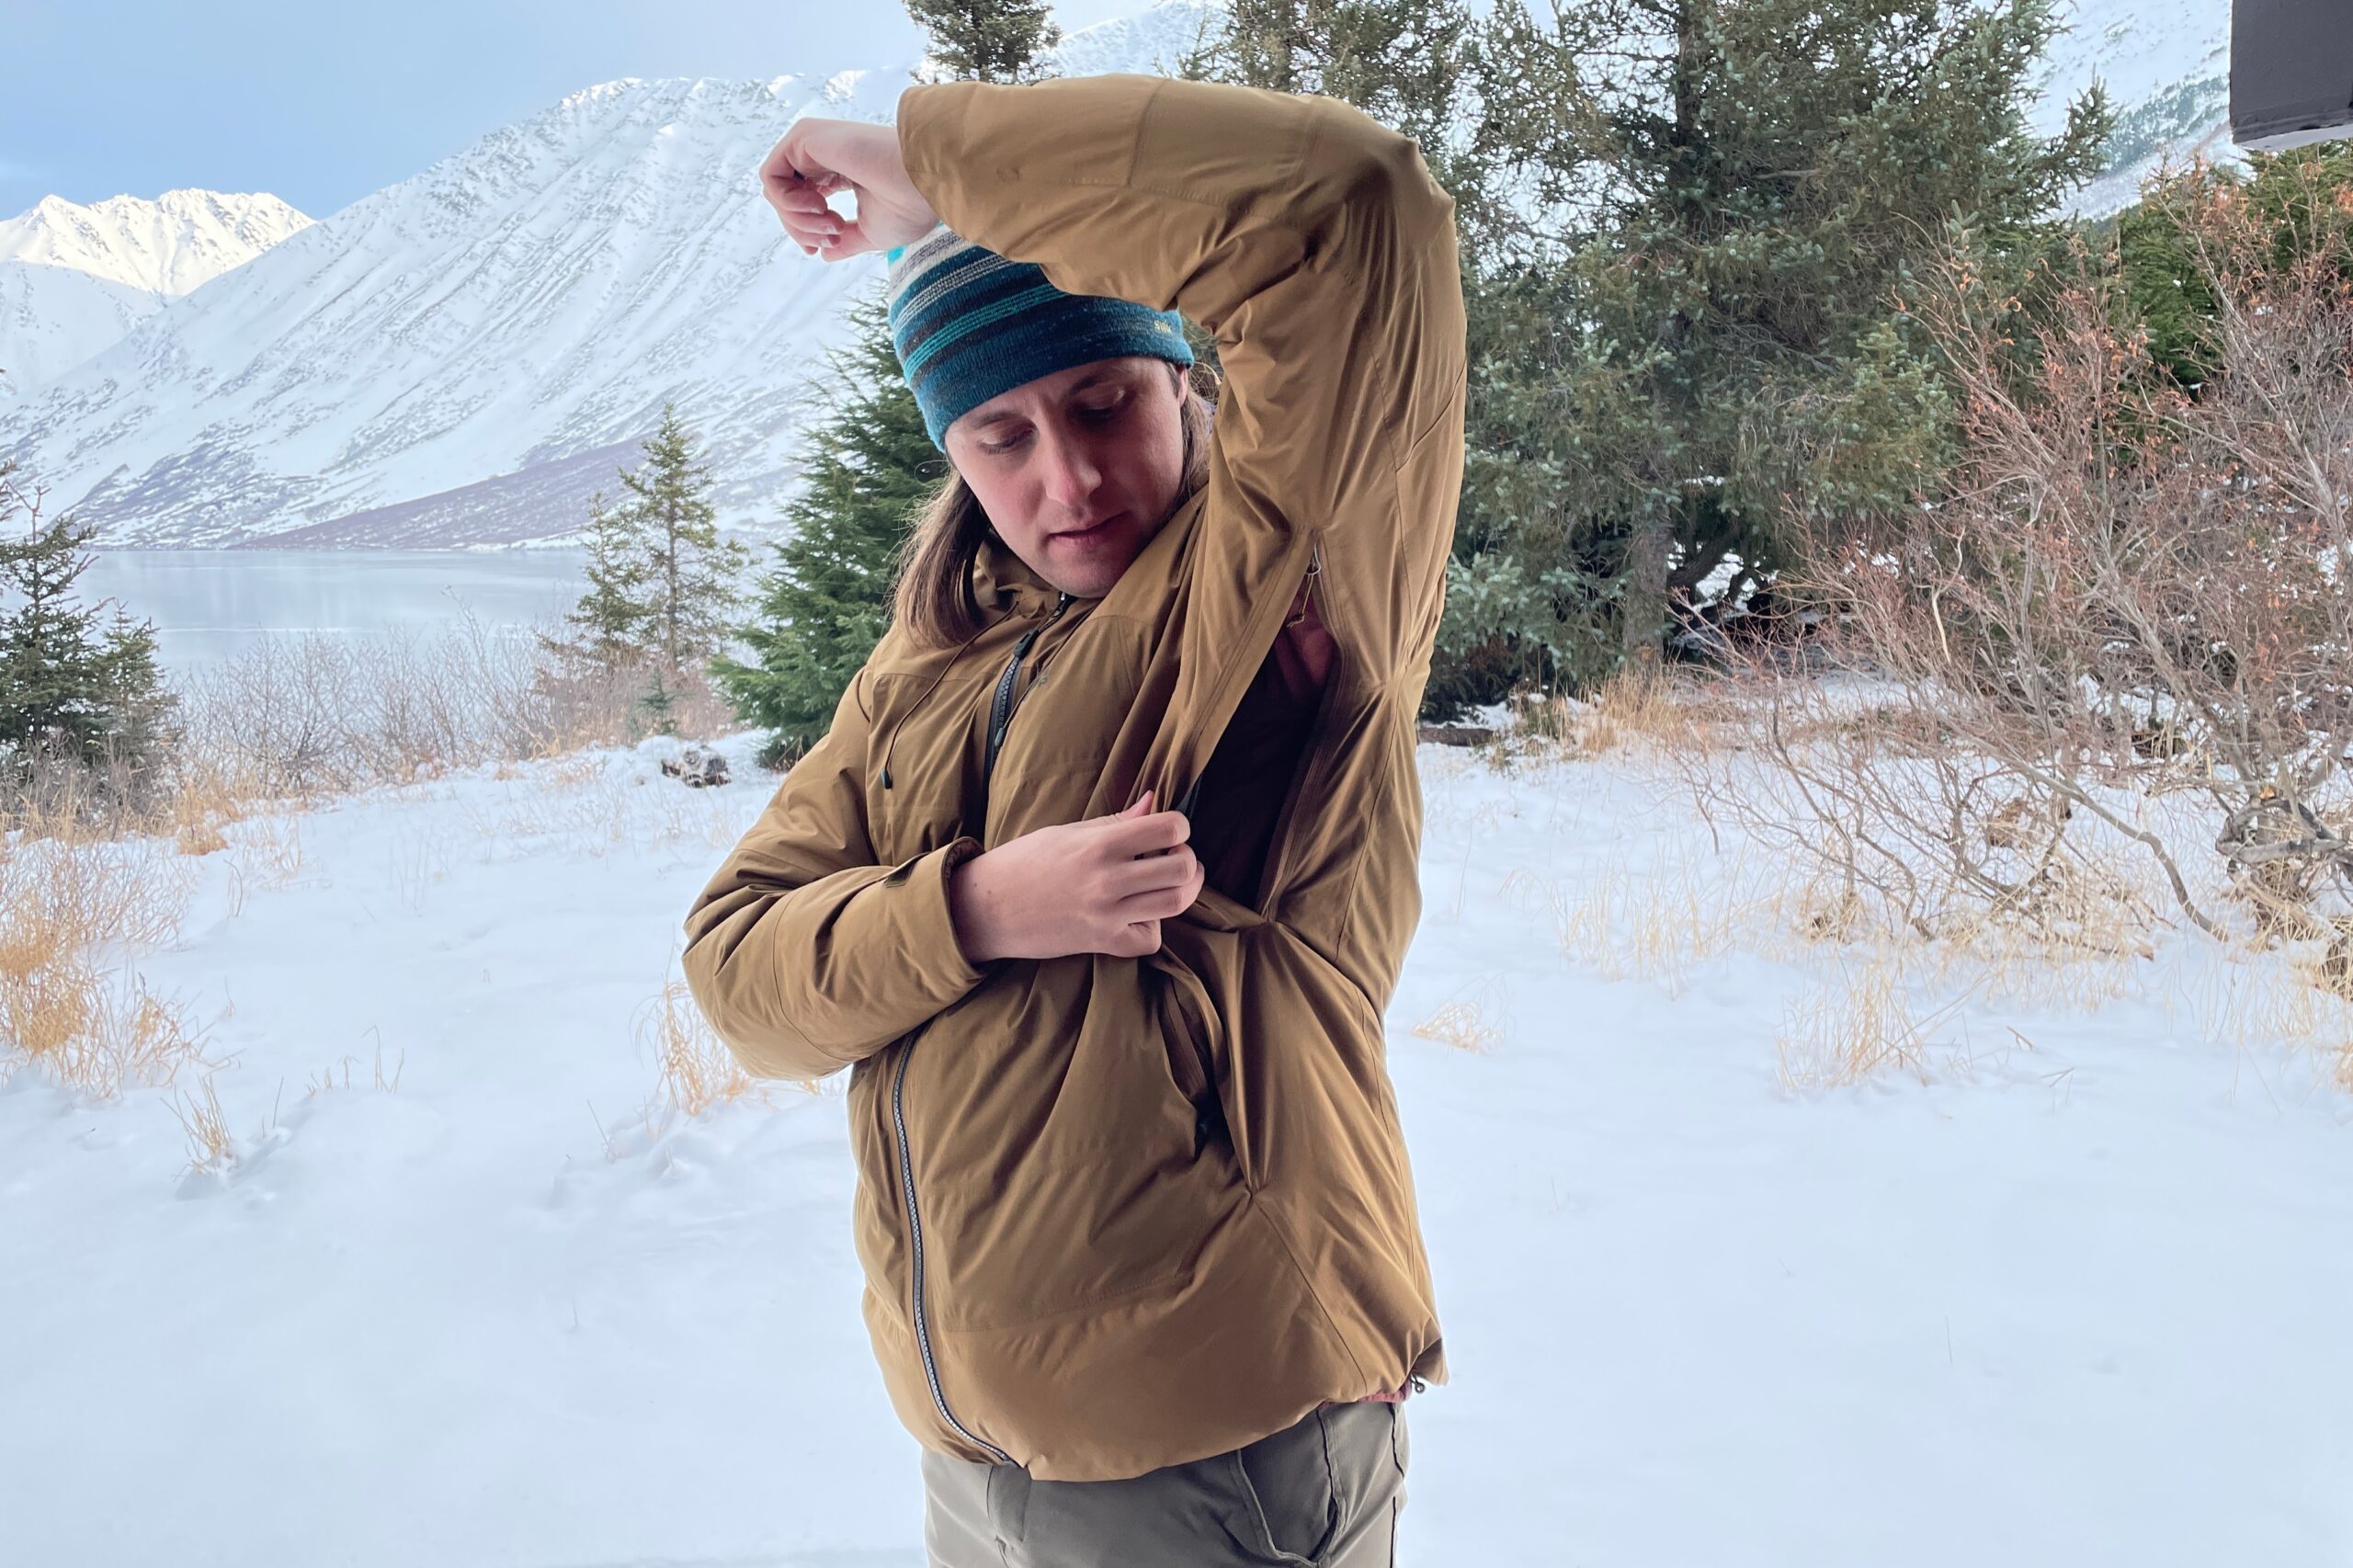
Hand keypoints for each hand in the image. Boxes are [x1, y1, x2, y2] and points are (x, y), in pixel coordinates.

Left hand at [757, 116, 939, 260]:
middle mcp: (823, 156)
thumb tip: (823, 254)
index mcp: (841, 173)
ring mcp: (812, 144)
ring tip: (830, 223)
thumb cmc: (910, 205)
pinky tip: (819, 206)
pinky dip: (788, 203)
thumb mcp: (870, 233)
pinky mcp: (803, 137)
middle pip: (785, 200)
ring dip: (797, 220)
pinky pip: (770, 177)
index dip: (804, 231)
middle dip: (802, 229)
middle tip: (832, 236)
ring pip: (776, 190)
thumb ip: (845, 241)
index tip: (821, 248)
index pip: (804, 202)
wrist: (925, 182)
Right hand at [947, 789, 1205, 962]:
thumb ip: (1117, 821)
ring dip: (1183, 889)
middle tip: (1173, 856)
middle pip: (1182, 868)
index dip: (1179, 826)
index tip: (1169, 830)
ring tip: (1170, 881)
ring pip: (1175, 903)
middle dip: (1187, 858)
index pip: (1168, 828)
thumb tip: (1154, 800)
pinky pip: (1150, 939)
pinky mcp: (1102, 943)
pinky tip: (1139, 914)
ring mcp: (1107, 915)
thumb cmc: (1025, 862)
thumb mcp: (1068, 832)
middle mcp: (1107, 880)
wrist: (988, 908)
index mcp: (1099, 844)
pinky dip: (1152, 927)